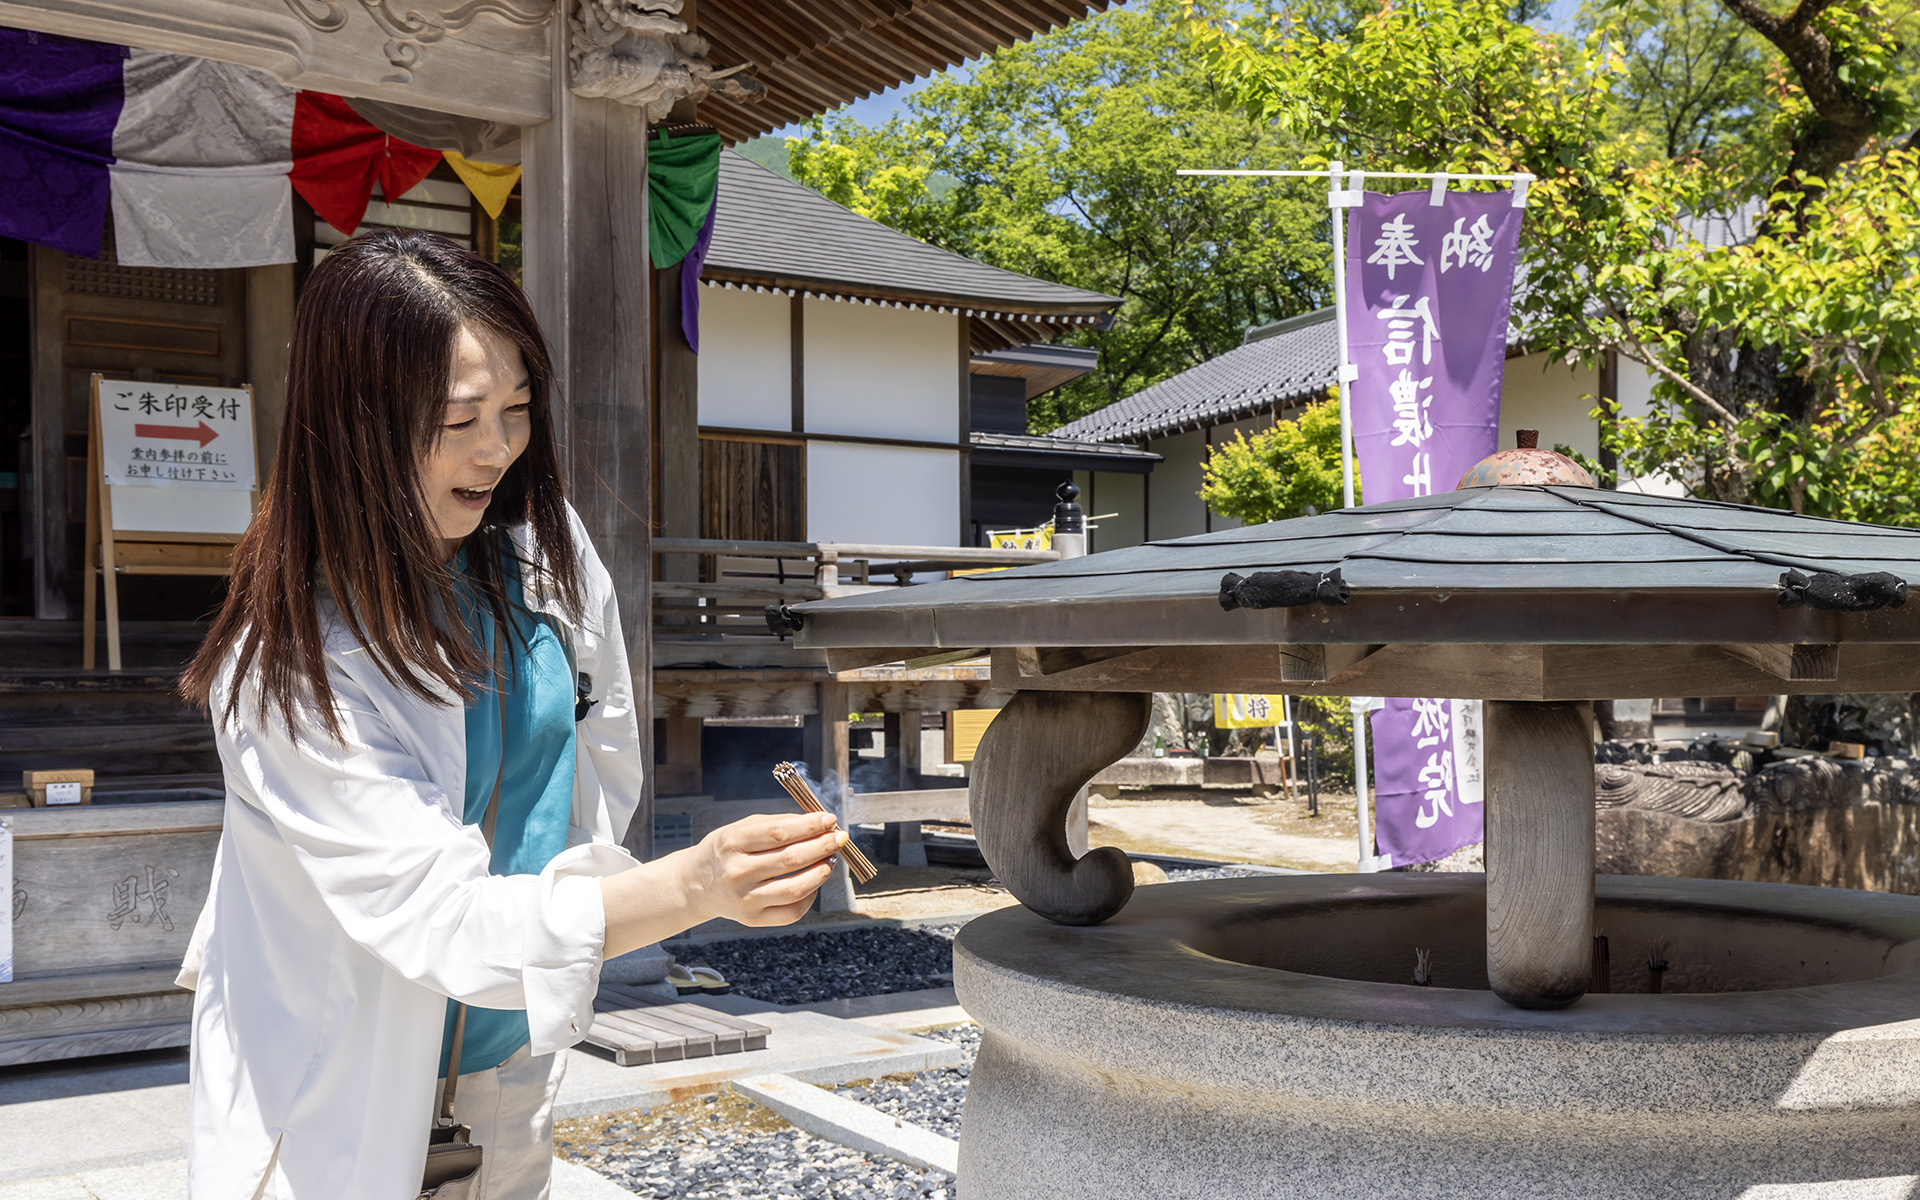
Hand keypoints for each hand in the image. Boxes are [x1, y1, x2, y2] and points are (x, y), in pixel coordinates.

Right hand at [677, 812, 844, 928]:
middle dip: (822, 846)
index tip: (830, 820)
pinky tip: (813, 882)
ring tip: (829, 860)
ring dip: (821, 872)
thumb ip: (778, 824)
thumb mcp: (742, 828)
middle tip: (839, 838)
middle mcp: (737, 872)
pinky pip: (791, 912)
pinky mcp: (752, 919)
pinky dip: (810, 896)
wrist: (697, 884)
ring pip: (795, 888)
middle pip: (791, 859)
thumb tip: (818, 824)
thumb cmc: (726, 851)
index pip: (779, 833)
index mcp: (732, 842)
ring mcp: (744, 899)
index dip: (810, 826)